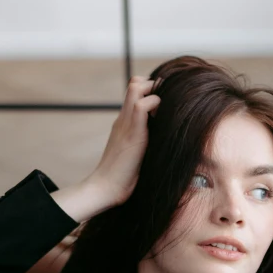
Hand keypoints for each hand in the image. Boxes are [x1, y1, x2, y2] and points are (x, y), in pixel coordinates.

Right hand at [88, 76, 161, 207]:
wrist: (106, 188)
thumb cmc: (122, 178)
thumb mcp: (136, 155)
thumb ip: (144, 145)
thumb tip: (162, 145)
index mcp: (123, 124)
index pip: (134, 93)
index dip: (149, 91)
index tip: (163, 105)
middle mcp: (123, 119)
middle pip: (134, 84)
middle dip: (153, 85)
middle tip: (166, 103)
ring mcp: (125, 124)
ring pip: (136, 88)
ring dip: (154, 91)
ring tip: (163, 109)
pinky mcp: (131, 134)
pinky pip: (141, 106)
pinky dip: (155, 105)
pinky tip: (161, 118)